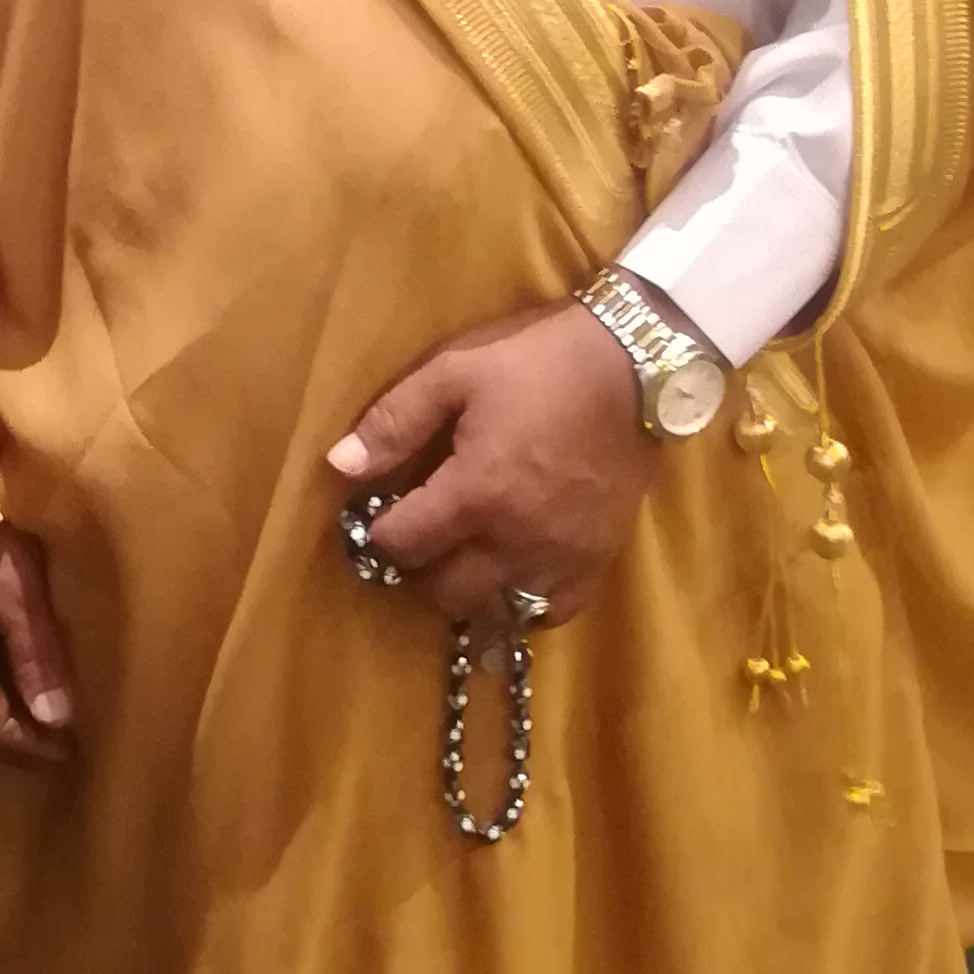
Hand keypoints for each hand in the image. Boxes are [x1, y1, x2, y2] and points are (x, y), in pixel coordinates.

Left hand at [328, 303, 655, 630]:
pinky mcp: (598, 559)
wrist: (635, 363)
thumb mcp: (455, 371)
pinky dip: (524, 603)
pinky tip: (512, 571)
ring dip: (468, 589)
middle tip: (420, 533)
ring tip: (463, 554)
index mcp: (475, 492)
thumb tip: (338, 466)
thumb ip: (394, 422)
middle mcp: (517, 539)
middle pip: (445, 590)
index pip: (403, 543)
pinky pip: (551, 611)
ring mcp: (561, 557)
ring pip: (496, 609)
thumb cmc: (537, 361)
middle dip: (420, 567)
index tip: (377, 512)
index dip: (378, 531)